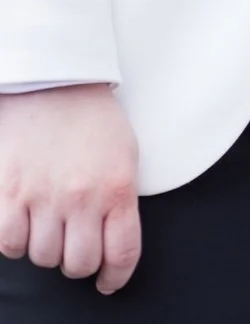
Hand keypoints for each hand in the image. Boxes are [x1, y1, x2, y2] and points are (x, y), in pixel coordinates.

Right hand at [0, 85, 140, 292]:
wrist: (56, 80)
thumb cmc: (93, 117)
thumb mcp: (125, 154)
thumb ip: (120, 199)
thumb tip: (113, 242)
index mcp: (117, 187)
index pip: (121, 254)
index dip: (115, 277)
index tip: (107, 281)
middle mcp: (81, 197)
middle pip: (78, 264)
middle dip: (78, 260)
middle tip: (74, 242)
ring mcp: (43, 196)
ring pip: (42, 257)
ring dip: (46, 247)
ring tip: (49, 222)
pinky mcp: (9, 192)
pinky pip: (9, 244)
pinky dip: (15, 240)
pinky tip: (23, 221)